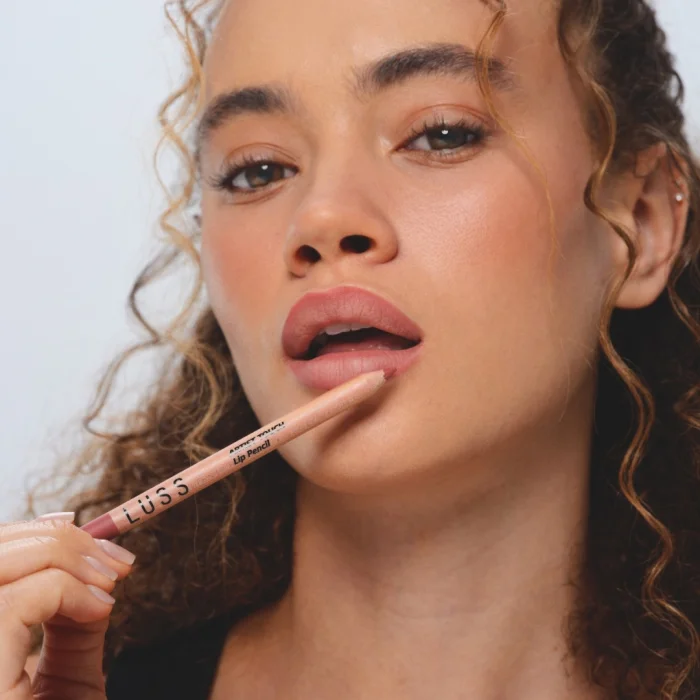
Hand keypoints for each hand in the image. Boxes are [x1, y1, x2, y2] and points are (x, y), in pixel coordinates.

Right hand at [0, 512, 134, 699]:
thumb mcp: (69, 678)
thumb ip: (69, 624)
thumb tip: (92, 566)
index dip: (35, 538)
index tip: (96, 546)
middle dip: (54, 539)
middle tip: (113, 559)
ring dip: (61, 555)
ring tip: (110, 580)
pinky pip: (12, 605)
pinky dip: (64, 589)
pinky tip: (99, 608)